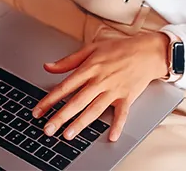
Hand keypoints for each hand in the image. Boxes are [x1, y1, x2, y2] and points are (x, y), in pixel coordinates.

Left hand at [33, 31, 169, 142]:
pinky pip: (122, 114)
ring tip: (68, 135)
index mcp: (90, 68)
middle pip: (77, 101)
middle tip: (48, 129)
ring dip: (81, 123)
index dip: (50, 99)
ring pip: (94, 109)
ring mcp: (114, 90)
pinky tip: (111, 136)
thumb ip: (68, 60)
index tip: (38, 111)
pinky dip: (118, 125)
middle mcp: (100, 80)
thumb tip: (48, 66)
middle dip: (61, 116)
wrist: (146, 51)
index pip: (65, 86)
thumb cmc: (119, 48)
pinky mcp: (127, 97)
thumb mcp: (91, 48)